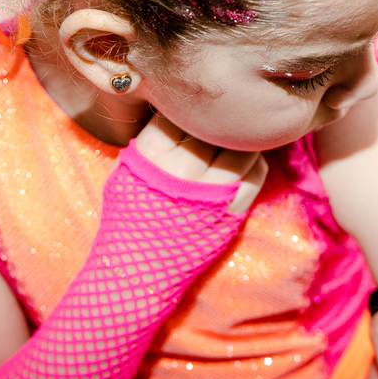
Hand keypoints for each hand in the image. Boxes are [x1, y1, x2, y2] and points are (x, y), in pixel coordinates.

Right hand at [135, 114, 267, 211]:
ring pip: (240, 149)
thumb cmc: (128, 218)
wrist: (137, 269)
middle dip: (218, 120)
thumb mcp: (122, 172)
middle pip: (213, 128)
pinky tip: (248, 158)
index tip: (193, 109)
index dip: (187, 109)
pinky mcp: (231, 212)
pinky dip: (255, 163)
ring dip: (242, 138)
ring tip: (239, 134)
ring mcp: (210, 192)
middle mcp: (183, 171)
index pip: (179, 115)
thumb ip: (148, 141)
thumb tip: (172, 110)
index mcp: (152, 156)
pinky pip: (255, 177)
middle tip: (224, 113)